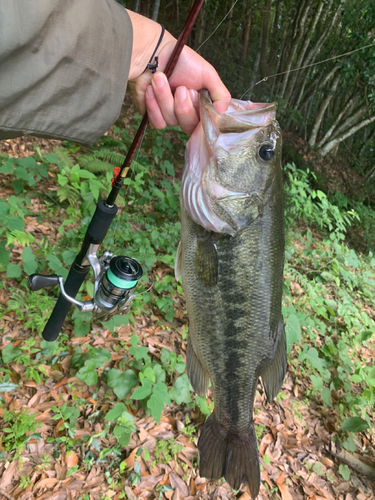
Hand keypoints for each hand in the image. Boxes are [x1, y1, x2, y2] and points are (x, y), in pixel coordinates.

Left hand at [127, 10, 230, 133]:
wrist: (154, 52)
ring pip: (171, 121)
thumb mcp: (208, 74)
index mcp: (201, 105)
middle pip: (189, 126)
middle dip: (183, 107)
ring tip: (159, 78)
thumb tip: (222, 112)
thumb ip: (221, 94)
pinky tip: (150, 89)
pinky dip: (154, 105)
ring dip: (165, 98)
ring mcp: (170, 115)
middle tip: (180, 87)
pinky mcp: (154, 116)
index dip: (201, 115)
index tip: (196, 96)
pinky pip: (158, 122)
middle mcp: (187, 113)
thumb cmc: (182, 61)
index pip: (206, 124)